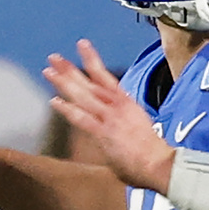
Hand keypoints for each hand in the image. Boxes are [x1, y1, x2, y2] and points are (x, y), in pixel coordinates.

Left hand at [43, 39, 174, 193]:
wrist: (159, 162)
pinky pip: (82, 118)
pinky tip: (54, 101)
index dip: (92, 61)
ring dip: (64, 82)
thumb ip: (123, 127)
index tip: (82, 46)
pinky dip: (68, 109)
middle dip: (70, 69)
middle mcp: (117, 105)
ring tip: (49, 71)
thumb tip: (115, 137)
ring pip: (83, 95)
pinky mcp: (104, 132)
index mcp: (126, 103)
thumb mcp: (139, 130)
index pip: (105, 77)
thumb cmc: (152, 153)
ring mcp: (110, 117)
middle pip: (90, 82)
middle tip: (55, 57)